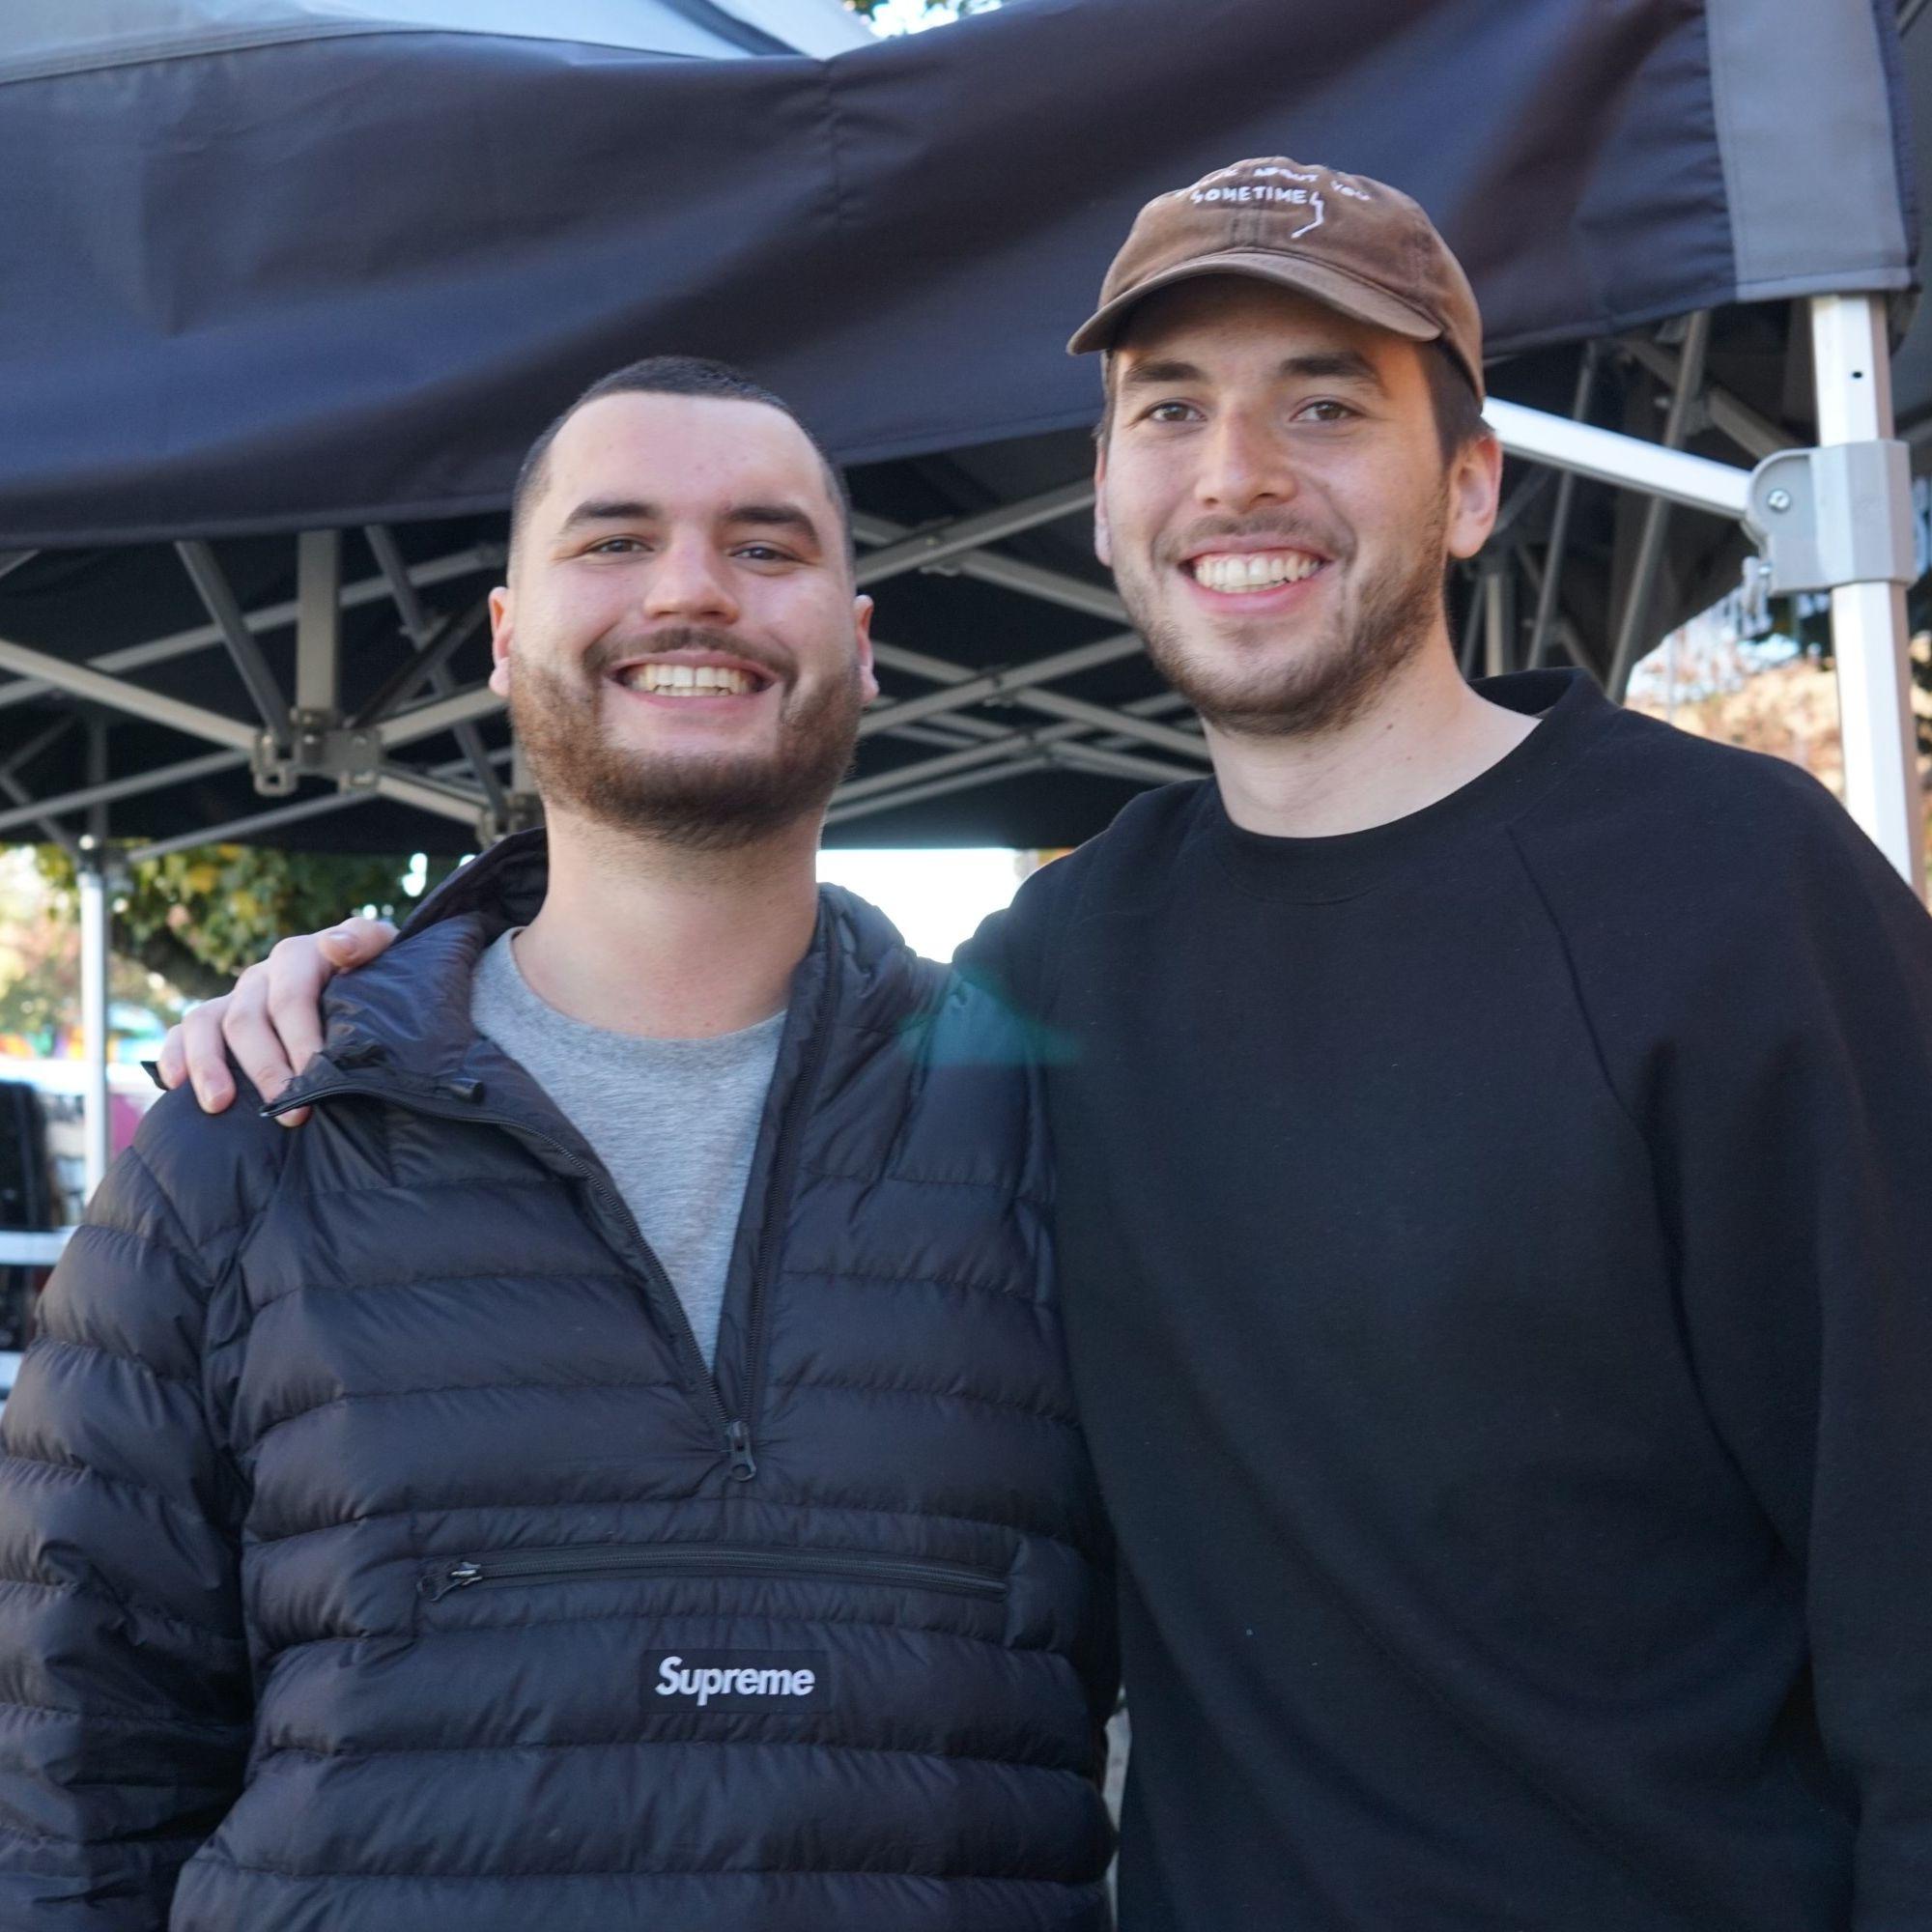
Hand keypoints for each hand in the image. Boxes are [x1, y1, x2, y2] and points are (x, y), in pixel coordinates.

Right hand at [156, 915, 396, 1124]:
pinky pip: (181, 1034)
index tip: (316, 1075)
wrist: (366, 995)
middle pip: (248, 1019)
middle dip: (267, 1068)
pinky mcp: (213, 1022)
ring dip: (210, 1065)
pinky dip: (175, 1057)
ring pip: (205, 1024)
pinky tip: (177, 1086)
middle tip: (291, 1112)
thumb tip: (335, 946)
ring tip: (221, 1104)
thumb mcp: (385, 955)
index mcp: (299, 957)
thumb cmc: (377, 981)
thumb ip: (368, 941)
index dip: (301, 1037)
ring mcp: (234, 999)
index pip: (291, 997)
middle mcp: (261, 976)